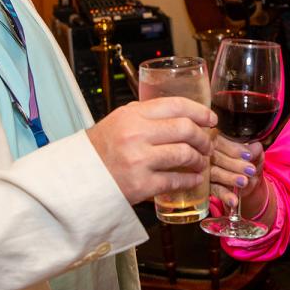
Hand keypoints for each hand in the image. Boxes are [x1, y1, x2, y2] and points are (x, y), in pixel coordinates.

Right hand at [88, 97, 216, 204]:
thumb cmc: (100, 150)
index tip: (211, 119)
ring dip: (199, 159)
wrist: (78, 178)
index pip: (176, 105)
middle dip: (203, 137)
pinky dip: (190, 180)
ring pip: (184, 154)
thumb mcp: (119, 121)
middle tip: (208, 144)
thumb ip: (146, 115)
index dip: (200, 111)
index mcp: (133, 114)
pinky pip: (175, 180)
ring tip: (201, 162)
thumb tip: (181, 114)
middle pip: (185, 129)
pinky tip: (194, 179)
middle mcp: (136, 134)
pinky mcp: (141, 184)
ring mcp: (139, 160)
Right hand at [209, 137, 263, 208]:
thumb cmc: (248, 163)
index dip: (234, 149)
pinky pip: (214, 190)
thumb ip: (254, 150)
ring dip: (230, 178)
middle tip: (250, 171)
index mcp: (218, 140)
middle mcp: (208, 154)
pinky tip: (234, 200)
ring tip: (244, 182)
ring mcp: (205, 170)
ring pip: (214, 173)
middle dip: (234, 164)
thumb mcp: (254, 155)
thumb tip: (255, 149)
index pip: (221, 142)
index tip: (248, 155)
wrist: (248, 182)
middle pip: (216, 157)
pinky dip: (225, 195)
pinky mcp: (206, 186)